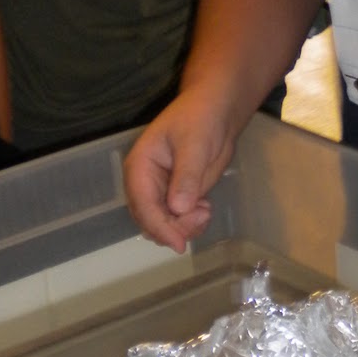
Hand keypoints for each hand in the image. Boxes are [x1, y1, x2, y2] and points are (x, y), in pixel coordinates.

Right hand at [122, 89, 236, 252]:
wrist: (217, 112)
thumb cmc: (201, 119)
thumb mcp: (194, 144)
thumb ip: (186, 176)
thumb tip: (178, 208)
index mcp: (140, 167)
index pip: (143, 206)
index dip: (160, 227)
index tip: (179, 244)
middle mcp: (145, 183)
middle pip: (150, 221)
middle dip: (174, 228)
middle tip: (202, 215)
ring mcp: (161, 192)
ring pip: (164, 225)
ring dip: (183, 228)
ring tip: (205, 211)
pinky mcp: (178, 196)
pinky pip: (178, 221)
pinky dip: (191, 223)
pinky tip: (205, 209)